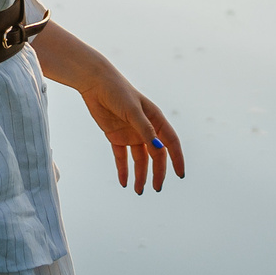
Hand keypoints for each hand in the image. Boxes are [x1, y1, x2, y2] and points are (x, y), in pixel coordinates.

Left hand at [72, 63, 185, 194]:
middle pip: (155, 155)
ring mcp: (130, 133)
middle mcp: (145, 128)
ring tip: (139, 191)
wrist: (95, 83)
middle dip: (157, 172)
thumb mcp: (132, 110)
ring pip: (139, 159)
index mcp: (155, 119)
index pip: (170, 142)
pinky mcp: (116, 136)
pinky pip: (121, 157)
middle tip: (156, 188)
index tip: (180, 175)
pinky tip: (124, 182)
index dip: (176, 159)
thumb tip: (158, 148)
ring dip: (140, 174)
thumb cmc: (118, 91)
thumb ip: (144, 129)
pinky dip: (123, 169)